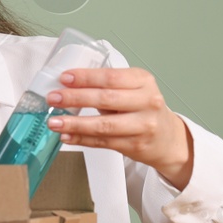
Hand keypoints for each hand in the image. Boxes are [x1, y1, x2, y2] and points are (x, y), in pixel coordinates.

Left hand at [44, 67, 194, 189]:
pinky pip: (103, 142)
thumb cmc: (144, 109)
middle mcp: (147, 102)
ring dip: (75, 124)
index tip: (64, 78)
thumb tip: (68, 85)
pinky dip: (81, 139)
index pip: (111, 76)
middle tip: (54, 98)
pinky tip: (67, 136)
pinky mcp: (135, 145)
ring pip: (104, 125)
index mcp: (143, 81)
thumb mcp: (133, 89)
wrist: (168, 138)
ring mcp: (143, 125)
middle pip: (106, 99)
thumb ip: (107, 85)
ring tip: (54, 122)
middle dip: (76, 98)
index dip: (86, 77)